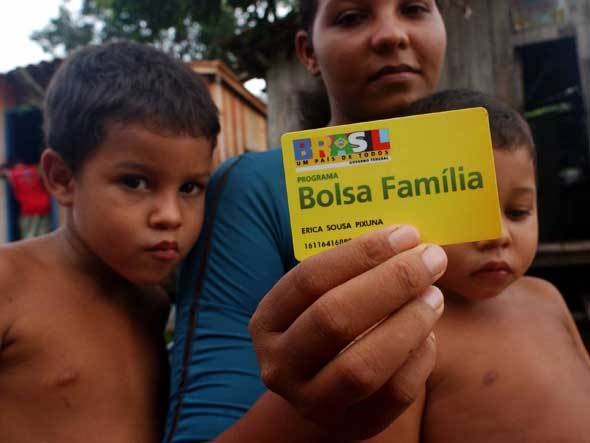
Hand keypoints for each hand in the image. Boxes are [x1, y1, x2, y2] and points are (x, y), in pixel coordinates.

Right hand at [249, 226, 445, 439]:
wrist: (319, 387)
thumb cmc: (327, 324)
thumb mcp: (321, 298)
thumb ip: (351, 271)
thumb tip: (407, 240)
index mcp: (267, 321)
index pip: (310, 278)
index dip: (361, 253)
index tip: (405, 235)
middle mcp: (280, 364)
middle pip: (334, 318)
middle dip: (391, 283)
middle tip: (430, 260)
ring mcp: (311, 401)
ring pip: (363, 365)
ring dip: (408, 323)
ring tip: (435, 296)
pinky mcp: (351, 425)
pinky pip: (393, 394)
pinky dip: (419, 359)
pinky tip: (428, 334)